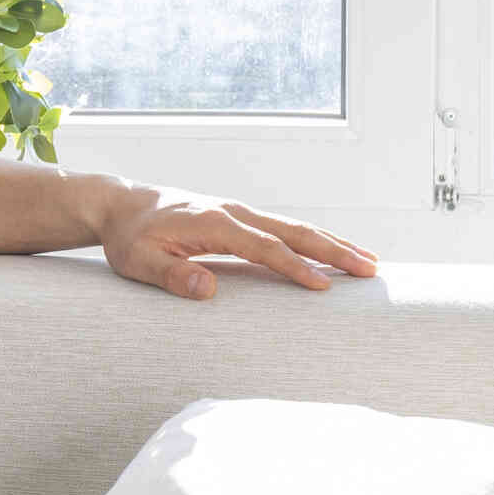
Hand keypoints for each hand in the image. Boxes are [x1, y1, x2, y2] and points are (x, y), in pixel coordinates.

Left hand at [95, 184, 380, 299]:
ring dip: (333, 243)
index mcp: (213, 223)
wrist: (122, 204)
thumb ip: (170, 276)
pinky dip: (313, 239)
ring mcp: (239, 212)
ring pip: (294, 227)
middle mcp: (233, 212)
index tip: (324, 286)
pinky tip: (333, 251)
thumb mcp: (138, 261)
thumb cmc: (129, 237)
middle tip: (371, 271)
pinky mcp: (239, 216)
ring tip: (369, 263)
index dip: (294, 268)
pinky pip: (283, 228)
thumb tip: (207, 289)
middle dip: (334, 250)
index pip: (264, 248)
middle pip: (293, 231)